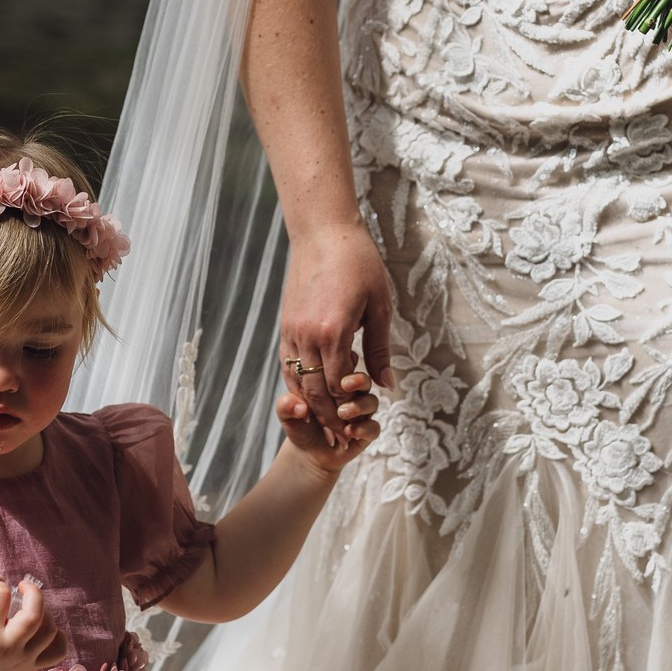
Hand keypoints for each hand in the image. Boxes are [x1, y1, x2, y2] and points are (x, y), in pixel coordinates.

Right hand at [0, 564, 63, 670]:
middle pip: (34, 614)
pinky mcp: (30, 667)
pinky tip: (41, 626)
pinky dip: (58, 636)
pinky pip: (58, 651)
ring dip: (44, 611)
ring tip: (28, 607)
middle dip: (32, 592)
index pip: (1, 596)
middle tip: (23, 586)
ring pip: (50, 630)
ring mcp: (22, 661)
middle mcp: (6, 649)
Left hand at [275, 371, 379, 475]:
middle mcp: (352, 394)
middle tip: (344, 385)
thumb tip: (298, 406)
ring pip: (371, 401)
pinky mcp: (367, 431)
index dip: (338, 368)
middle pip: (362, 380)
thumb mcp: (287, 415)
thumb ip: (286, 406)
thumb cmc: (300, 425)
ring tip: (342, 413)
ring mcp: (362, 413)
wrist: (308, 452)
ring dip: (357, 406)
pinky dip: (362, 428)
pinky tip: (349, 431)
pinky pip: (373, 427)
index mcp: (335, 382)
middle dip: (355, 381)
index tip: (330, 369)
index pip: (342, 368)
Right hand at [280, 223, 394, 444]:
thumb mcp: (381, 306)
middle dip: (328, 418)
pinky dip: (298, 383)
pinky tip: (312, 392)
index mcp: (334, 332)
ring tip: (327, 422)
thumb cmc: (359, 264)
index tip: (358, 428)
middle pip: (314, 391)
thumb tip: (386, 385)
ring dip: (311, 404)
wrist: (323, 233)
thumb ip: (380, 348)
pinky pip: (288, 364)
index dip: (347, 411)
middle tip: (342, 437)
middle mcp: (306, 335)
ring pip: (296, 381)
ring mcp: (291, 330)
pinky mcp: (285, 325)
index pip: (337, 387)